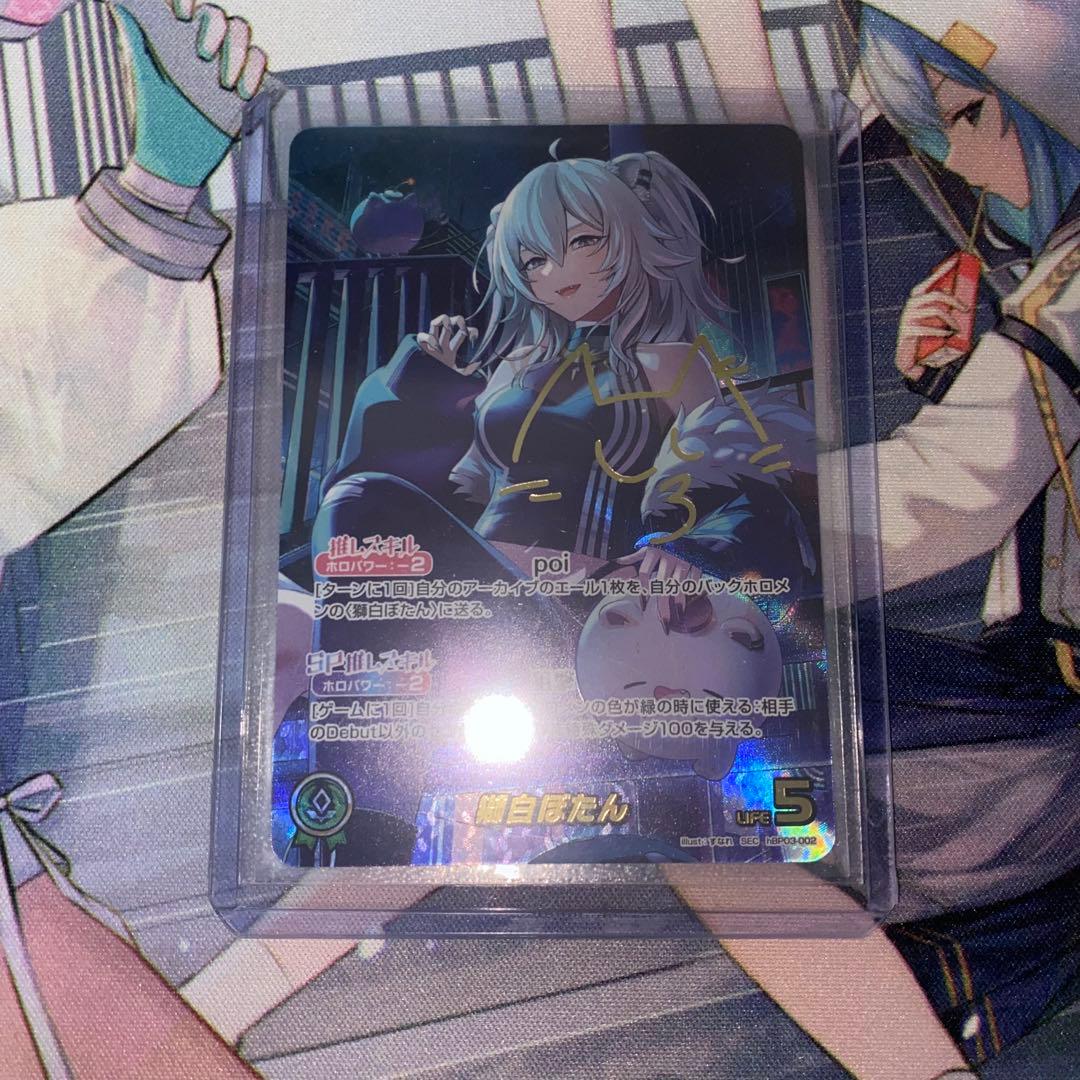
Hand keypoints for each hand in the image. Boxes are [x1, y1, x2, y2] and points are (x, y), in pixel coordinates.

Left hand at [111, 1, 266, 189]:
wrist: (176, 162)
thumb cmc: (154, 120)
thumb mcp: (142, 79)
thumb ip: (134, 41)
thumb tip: (116, 3)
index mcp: (175, 38)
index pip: (186, 4)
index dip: (186, 1)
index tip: (183, 15)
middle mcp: (202, 45)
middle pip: (218, 15)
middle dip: (215, 29)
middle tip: (204, 55)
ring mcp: (226, 64)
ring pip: (242, 32)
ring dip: (237, 51)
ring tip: (226, 84)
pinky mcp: (246, 85)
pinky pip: (259, 62)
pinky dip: (255, 71)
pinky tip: (243, 91)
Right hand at [417, 315, 480, 374]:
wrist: (429, 384)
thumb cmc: (443, 379)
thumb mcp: (458, 375)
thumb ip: (468, 370)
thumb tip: (477, 363)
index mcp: (451, 347)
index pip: (463, 331)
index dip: (471, 330)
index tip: (474, 337)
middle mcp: (441, 342)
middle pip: (449, 320)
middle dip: (458, 320)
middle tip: (463, 329)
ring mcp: (431, 343)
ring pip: (434, 322)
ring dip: (443, 321)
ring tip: (449, 330)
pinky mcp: (421, 347)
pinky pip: (421, 336)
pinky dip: (429, 339)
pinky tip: (436, 347)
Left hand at [616, 546, 702, 624]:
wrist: (685, 532)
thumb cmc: (663, 544)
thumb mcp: (647, 547)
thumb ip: (633, 557)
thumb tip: (616, 563)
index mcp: (654, 552)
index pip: (645, 573)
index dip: (643, 589)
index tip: (644, 605)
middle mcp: (668, 556)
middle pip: (663, 584)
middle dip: (663, 604)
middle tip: (663, 620)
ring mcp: (683, 560)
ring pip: (679, 585)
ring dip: (678, 602)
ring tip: (676, 617)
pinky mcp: (696, 563)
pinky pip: (694, 581)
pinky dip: (691, 594)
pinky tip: (686, 606)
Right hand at [896, 254, 970, 381]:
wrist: (913, 361)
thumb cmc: (927, 340)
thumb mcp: (938, 323)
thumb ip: (947, 312)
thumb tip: (965, 305)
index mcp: (918, 300)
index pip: (930, 281)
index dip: (943, 270)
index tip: (956, 260)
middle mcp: (911, 306)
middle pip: (936, 295)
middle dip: (954, 300)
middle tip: (965, 309)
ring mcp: (907, 318)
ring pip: (935, 310)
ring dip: (950, 320)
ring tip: (956, 328)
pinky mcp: (906, 331)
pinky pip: (927, 327)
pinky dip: (940, 331)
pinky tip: (947, 335)